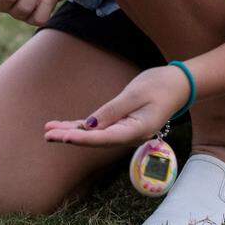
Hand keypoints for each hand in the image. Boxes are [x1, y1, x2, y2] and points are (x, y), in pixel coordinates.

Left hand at [43, 65, 190, 146]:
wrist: (177, 84)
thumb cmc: (159, 86)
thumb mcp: (135, 95)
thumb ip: (113, 111)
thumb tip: (91, 126)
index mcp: (136, 131)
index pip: (104, 138)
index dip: (81, 139)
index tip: (63, 137)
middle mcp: (128, 135)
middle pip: (95, 140)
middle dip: (70, 137)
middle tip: (47, 135)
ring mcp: (124, 130)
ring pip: (93, 135)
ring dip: (71, 132)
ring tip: (48, 131)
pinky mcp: (120, 123)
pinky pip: (98, 128)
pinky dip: (81, 127)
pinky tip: (64, 126)